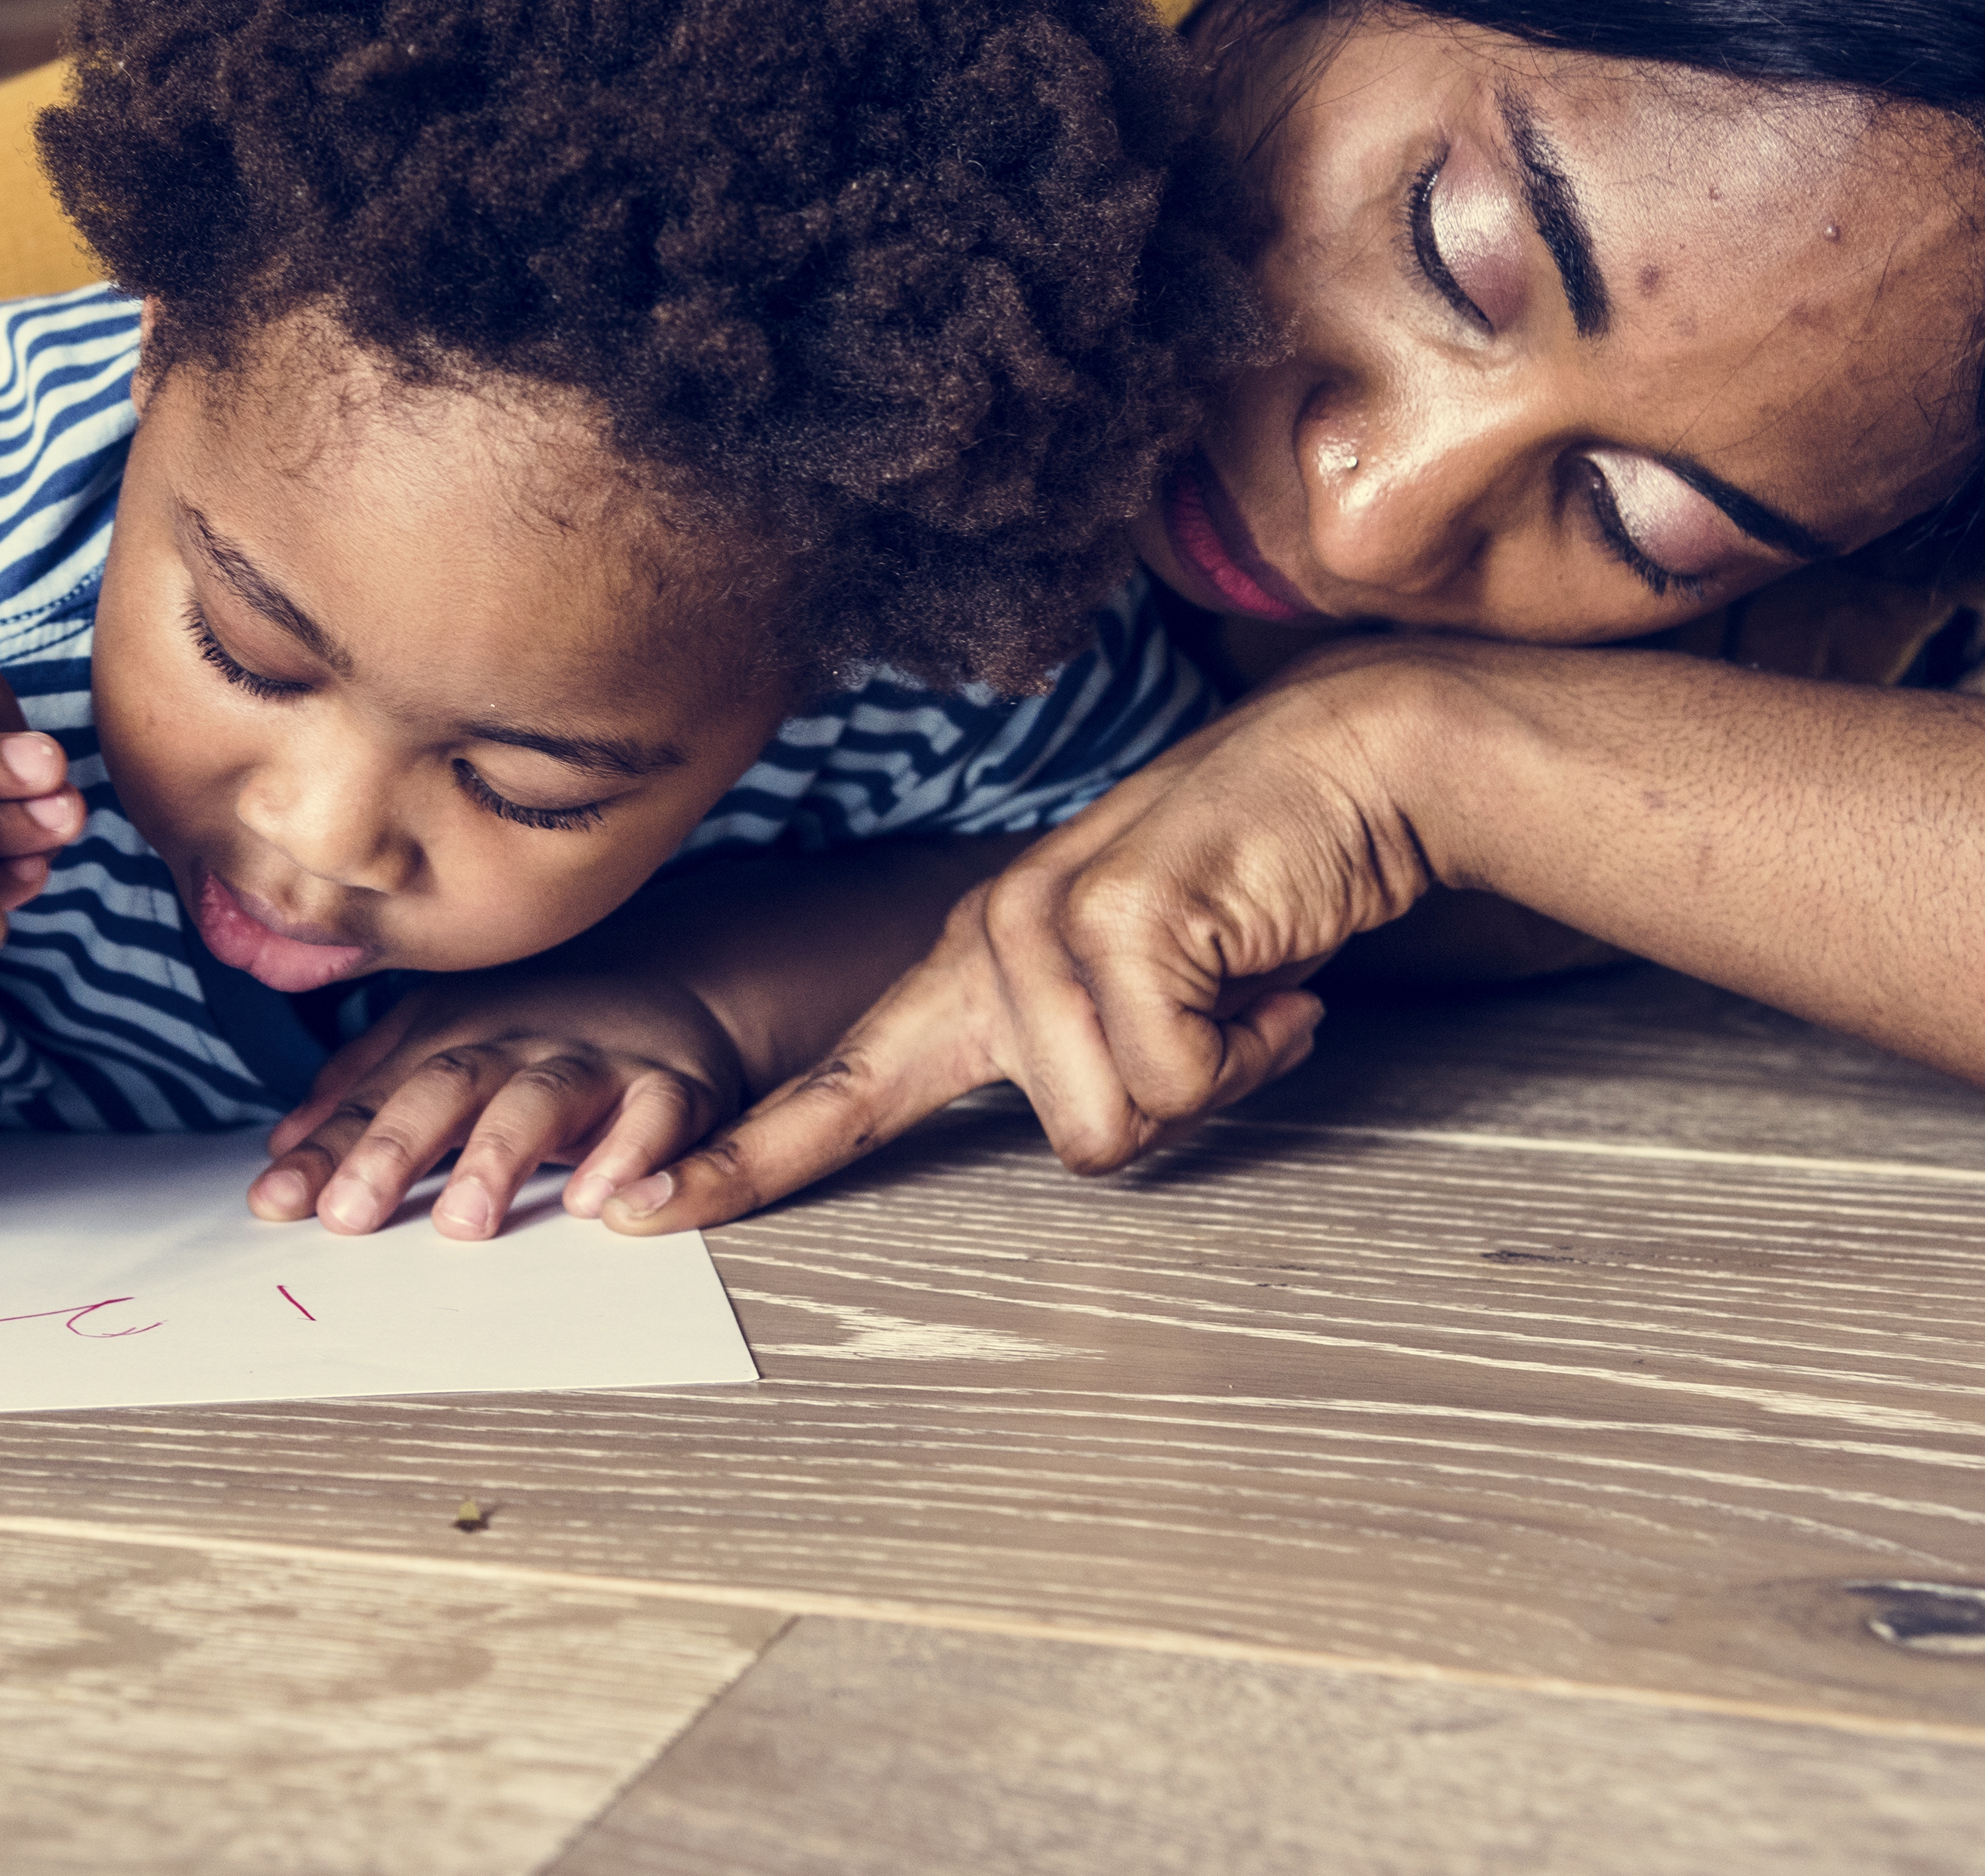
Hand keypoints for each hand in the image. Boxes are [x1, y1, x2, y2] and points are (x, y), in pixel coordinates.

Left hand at [247, 969, 752, 1240]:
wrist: (674, 979)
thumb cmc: (537, 1028)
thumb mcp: (443, 1040)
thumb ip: (365, 1091)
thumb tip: (283, 1149)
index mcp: (450, 1035)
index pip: (375, 1098)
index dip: (324, 1149)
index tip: (274, 1203)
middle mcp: (514, 1044)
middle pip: (446, 1086)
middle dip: (393, 1147)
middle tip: (349, 1215)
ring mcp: (592, 1063)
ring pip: (540, 1099)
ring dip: (499, 1156)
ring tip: (463, 1219)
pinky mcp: (669, 1087)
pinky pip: (655, 1117)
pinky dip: (630, 1156)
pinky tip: (597, 1201)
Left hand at [606, 645, 1450, 1232]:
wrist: (1348, 768)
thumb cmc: (1252, 893)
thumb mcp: (1141, 989)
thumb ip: (1085, 1061)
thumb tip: (1103, 1132)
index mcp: (972, 970)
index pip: (834, 1087)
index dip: (741, 1164)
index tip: (636, 1215)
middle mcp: (989, 943)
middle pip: (1073, 1140)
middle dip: (1176, 1103)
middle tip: (1231, 1010)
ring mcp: (1045, 924)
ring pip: (1120, 1120)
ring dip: (1222, 1068)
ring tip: (1247, 976)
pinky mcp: (1120, 923)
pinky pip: (1181, 1073)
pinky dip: (1257, 1040)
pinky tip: (1272, 962)